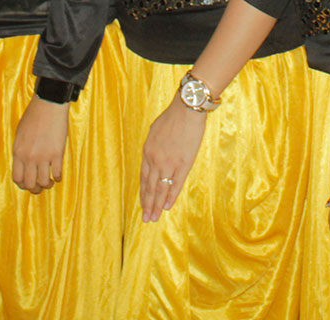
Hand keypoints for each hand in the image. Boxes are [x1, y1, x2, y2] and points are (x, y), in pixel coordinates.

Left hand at [12, 98, 69, 193]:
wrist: (48, 105)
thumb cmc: (33, 116)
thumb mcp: (19, 134)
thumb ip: (20, 150)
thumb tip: (23, 163)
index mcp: (18, 152)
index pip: (17, 178)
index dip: (23, 185)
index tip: (28, 184)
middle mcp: (29, 157)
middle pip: (29, 184)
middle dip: (35, 189)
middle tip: (40, 187)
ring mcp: (43, 156)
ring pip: (43, 182)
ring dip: (47, 184)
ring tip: (50, 181)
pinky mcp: (57, 153)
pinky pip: (57, 173)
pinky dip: (58, 177)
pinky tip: (58, 175)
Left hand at [140, 100, 207, 221]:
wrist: (186, 110)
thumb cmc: (172, 117)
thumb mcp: (154, 131)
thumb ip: (152, 147)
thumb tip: (152, 158)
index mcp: (148, 152)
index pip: (143, 177)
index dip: (143, 192)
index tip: (143, 204)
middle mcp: (156, 160)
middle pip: (150, 186)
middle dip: (148, 204)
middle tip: (146, 218)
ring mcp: (169, 163)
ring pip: (160, 189)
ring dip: (157, 205)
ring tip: (154, 218)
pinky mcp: (183, 163)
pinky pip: (176, 184)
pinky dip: (171, 196)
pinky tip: (167, 206)